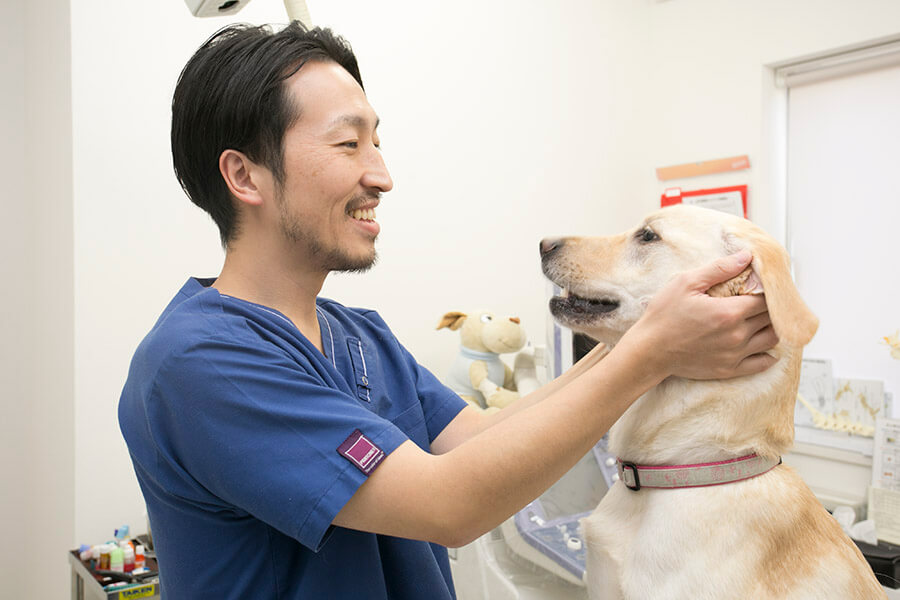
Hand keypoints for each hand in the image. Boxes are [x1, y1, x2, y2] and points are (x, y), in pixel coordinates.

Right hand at [627, 251, 778, 379]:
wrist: (649, 350)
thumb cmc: (663, 316)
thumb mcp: (686, 283)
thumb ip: (719, 269)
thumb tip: (746, 256)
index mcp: (729, 312)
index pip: (766, 299)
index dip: (767, 290)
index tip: (759, 285)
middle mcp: (737, 335)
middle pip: (771, 318)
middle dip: (769, 306)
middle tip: (759, 299)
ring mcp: (735, 355)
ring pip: (772, 339)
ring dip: (771, 327)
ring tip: (760, 319)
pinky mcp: (729, 370)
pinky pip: (762, 364)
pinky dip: (769, 354)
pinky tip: (761, 343)